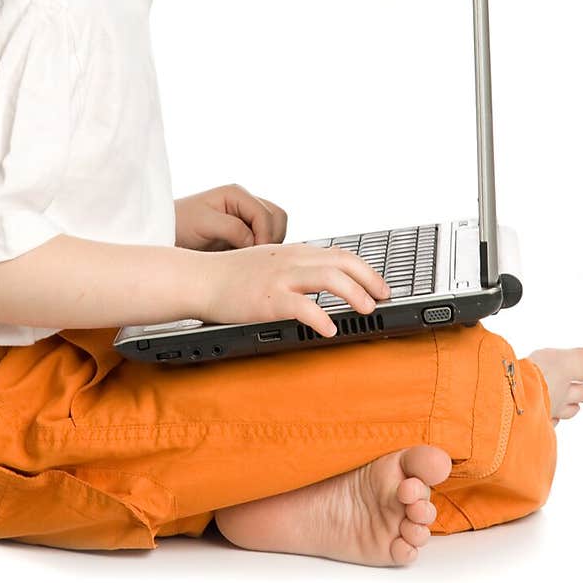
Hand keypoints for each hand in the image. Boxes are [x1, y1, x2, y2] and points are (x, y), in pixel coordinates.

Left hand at [174, 184, 287, 251]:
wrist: (165, 233)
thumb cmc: (180, 225)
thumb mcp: (204, 224)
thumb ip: (233, 229)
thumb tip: (254, 243)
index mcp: (236, 194)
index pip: (266, 214)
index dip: (265, 235)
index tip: (255, 255)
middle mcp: (245, 203)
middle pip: (277, 218)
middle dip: (272, 238)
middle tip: (256, 258)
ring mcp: (246, 217)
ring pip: (275, 228)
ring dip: (268, 244)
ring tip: (250, 259)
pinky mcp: (244, 232)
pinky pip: (265, 239)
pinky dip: (262, 250)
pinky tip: (246, 260)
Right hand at [199, 242, 391, 338]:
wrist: (199, 278)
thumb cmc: (230, 276)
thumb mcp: (268, 262)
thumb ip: (294, 267)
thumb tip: (319, 280)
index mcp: (294, 252)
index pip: (339, 253)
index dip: (365, 268)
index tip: (380, 284)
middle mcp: (291, 260)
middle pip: (343, 262)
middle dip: (370, 279)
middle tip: (384, 298)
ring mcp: (280, 277)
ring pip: (330, 278)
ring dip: (355, 294)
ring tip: (366, 311)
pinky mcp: (268, 299)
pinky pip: (303, 307)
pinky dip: (321, 318)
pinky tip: (330, 330)